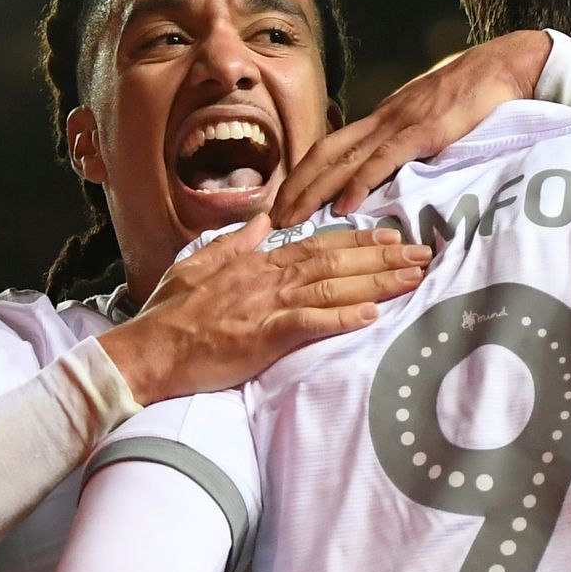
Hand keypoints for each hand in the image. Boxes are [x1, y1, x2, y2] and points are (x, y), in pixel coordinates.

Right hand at [97, 215, 430, 402]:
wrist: (148, 350)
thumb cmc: (171, 315)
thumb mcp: (199, 265)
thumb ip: (235, 242)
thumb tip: (263, 221)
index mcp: (256, 263)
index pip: (317, 246)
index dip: (358, 242)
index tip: (391, 238)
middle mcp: (267, 278)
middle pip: (335, 262)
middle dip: (382, 257)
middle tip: (423, 253)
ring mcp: (266, 305)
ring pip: (332, 287)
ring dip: (376, 281)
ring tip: (413, 277)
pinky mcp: (263, 336)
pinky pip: (309, 323)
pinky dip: (342, 318)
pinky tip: (373, 314)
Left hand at [273, 30, 551, 225]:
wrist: (504, 65)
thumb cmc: (476, 93)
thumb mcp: (434, 118)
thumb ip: (413, 141)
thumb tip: (397, 170)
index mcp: (384, 118)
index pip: (331, 146)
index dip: (303, 173)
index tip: (283, 200)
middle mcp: (383, 119)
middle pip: (325, 154)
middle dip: (294, 186)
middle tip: (270, 219)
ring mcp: (401, 124)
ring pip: (345, 160)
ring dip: (314, 190)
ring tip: (291, 218)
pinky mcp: (424, 131)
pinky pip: (384, 161)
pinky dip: (360, 184)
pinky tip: (344, 206)